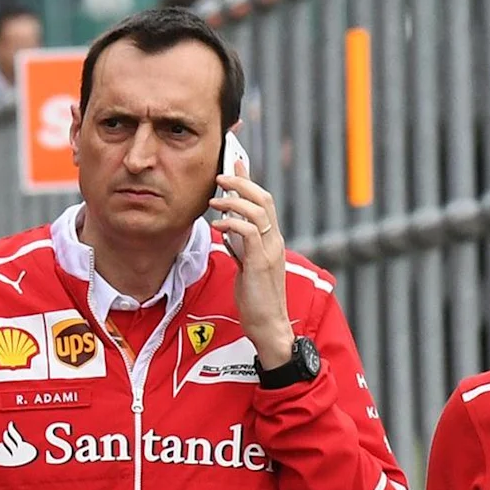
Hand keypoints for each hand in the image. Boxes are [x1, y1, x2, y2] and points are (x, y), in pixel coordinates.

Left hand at [208, 171, 294, 367]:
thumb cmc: (256, 299)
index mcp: (273, 240)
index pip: (264, 202)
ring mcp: (270, 250)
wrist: (269, 324)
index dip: (250, 181)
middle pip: (264, 199)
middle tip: (220, 175)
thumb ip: (241, 247)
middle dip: (242, 182)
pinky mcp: (261, 262)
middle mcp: (275, 240)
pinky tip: (217, 225)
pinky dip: (232, 224)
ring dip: (234, 200)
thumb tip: (228, 231)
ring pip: (258, 211)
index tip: (236, 164)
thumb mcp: (246, 267)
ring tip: (214, 200)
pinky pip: (249, 232)